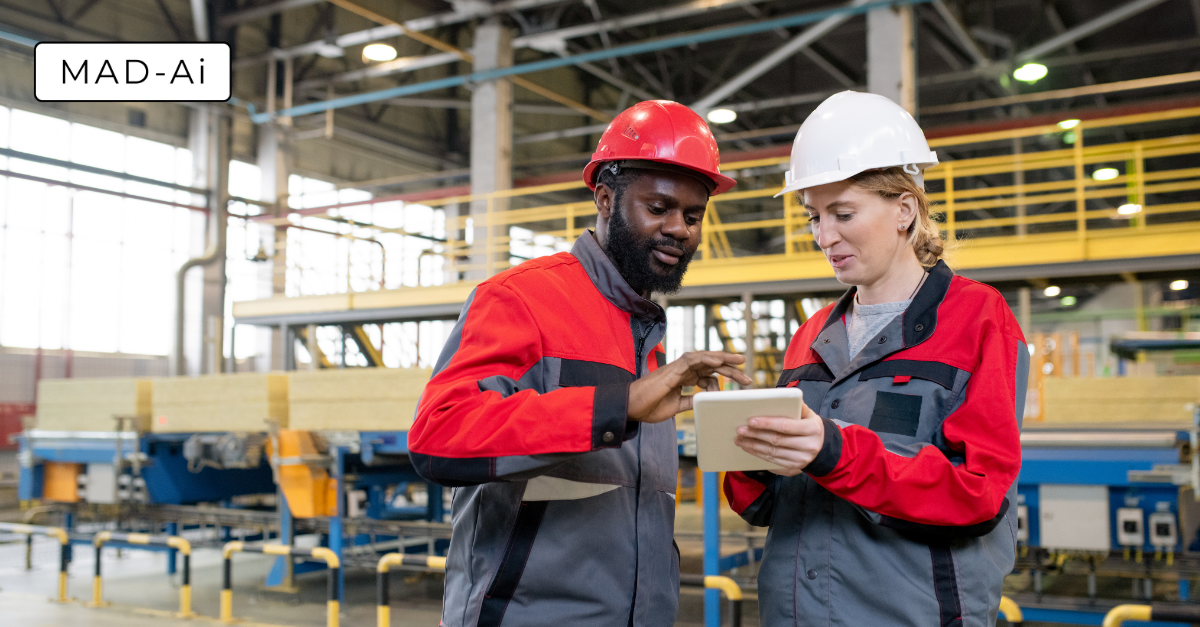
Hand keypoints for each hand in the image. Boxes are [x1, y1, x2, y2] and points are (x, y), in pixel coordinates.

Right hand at [627, 351, 751, 423]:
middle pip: (712, 365)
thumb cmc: (650, 406)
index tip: (739, 388)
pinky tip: (719, 362)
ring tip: (740, 360)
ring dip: (723, 358)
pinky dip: (706, 359)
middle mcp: (684, 371)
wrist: (632, 408)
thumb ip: (690, 402)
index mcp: (685, 379)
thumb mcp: (677, 407)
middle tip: (748, 378)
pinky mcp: (673, 368)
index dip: (725, 380)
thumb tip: (705, 402)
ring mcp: (678, 368)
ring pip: (705, 358)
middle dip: (731, 369)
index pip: (710, 375)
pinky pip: (692, 360)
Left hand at [734, 401, 825, 475]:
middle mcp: (808, 446)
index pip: (786, 426)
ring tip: (740, 439)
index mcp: (813, 429)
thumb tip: (780, 395)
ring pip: (772, 452)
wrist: (821, 448)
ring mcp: (801, 459)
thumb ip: (796, 406)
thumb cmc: (810, 426)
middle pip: (777, 440)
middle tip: (740, 430)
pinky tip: (748, 447)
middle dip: (756, 435)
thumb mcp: (809, 414)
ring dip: (753, 446)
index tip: (751, 421)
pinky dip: (758, 454)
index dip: (768, 424)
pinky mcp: (793, 467)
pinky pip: (772, 461)